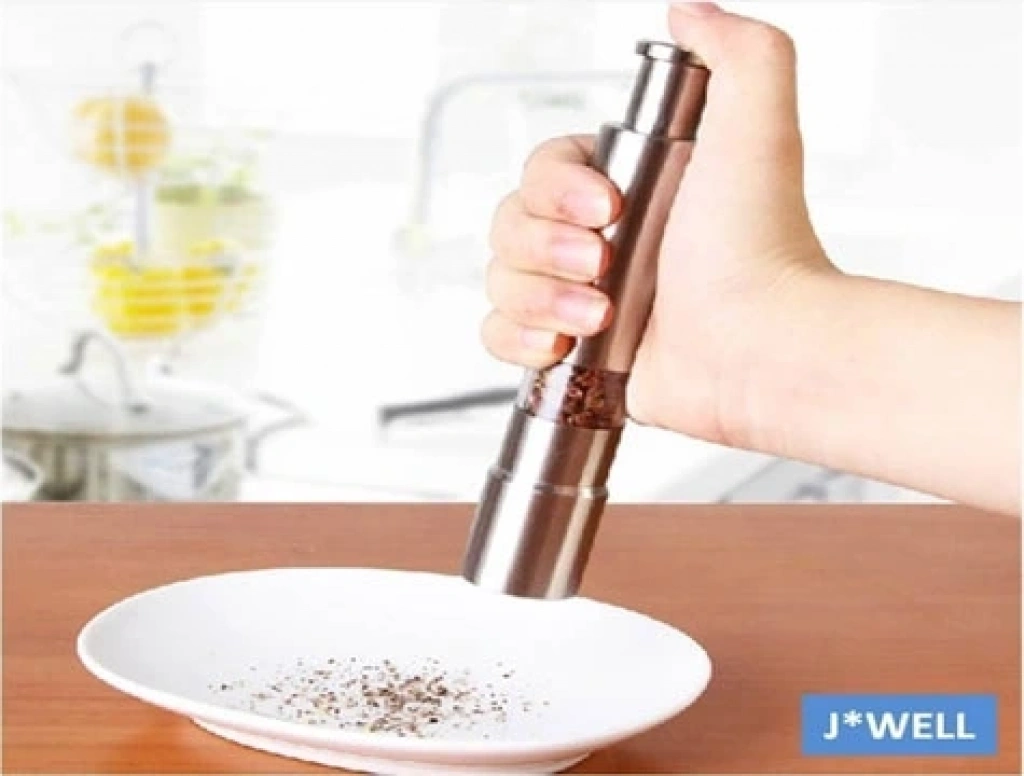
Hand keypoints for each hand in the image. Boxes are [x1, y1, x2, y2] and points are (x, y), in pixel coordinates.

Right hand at [482, 2, 835, 445]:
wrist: (761, 348)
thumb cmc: (758, 248)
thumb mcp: (760, 125)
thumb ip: (738, 50)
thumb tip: (687, 10)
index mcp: (630, 187)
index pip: (543, 168)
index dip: (556, 187)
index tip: (606, 206)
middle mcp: (601, 240)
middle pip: (510, 222)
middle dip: (546, 245)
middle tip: (601, 262)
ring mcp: (583, 298)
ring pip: (501, 278)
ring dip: (539, 295)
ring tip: (598, 316)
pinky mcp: (573, 353)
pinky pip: (501, 333)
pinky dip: (518, 337)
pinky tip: (563, 342)